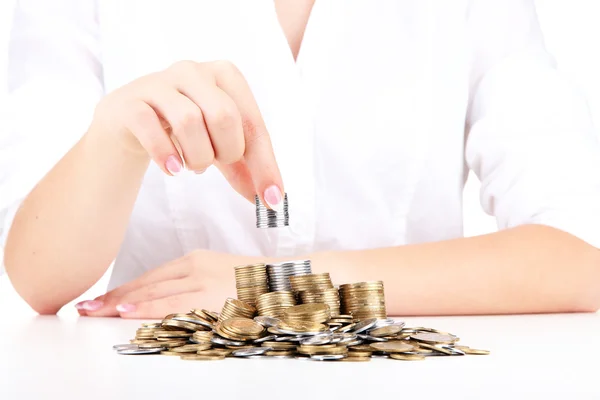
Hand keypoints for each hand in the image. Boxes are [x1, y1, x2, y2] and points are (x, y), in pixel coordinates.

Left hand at [75, 249, 265, 318]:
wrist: (284, 280)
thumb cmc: (253, 283)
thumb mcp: (218, 275)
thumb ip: (192, 285)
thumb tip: (165, 301)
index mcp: (194, 260)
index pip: (150, 277)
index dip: (123, 289)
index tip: (101, 300)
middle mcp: (193, 266)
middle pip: (146, 283)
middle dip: (113, 297)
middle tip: (85, 308)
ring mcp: (200, 279)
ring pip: (153, 292)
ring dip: (120, 303)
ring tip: (94, 312)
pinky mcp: (209, 294)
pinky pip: (172, 303)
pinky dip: (147, 306)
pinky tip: (126, 311)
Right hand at [91, 60, 284, 208]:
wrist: (129, 123)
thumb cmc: (184, 131)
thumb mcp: (220, 146)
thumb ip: (245, 169)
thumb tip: (271, 199)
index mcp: (225, 76)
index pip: (253, 123)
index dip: (265, 164)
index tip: (272, 199)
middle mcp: (194, 71)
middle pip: (224, 116)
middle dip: (226, 153)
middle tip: (215, 163)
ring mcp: (159, 83)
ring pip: (189, 121)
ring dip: (197, 157)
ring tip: (191, 166)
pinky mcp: (130, 102)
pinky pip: (150, 126)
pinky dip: (165, 153)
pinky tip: (171, 168)